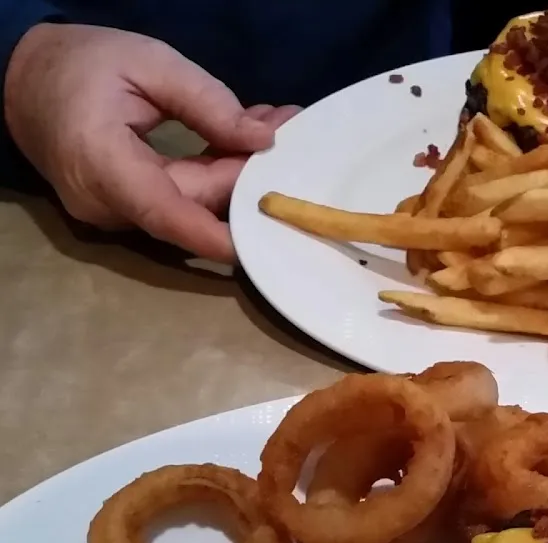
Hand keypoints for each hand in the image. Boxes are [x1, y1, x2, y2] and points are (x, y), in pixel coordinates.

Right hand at [4, 23, 299, 262]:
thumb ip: (206, 102)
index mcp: (102, 163)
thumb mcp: (146, 62)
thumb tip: (263, 139)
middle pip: (193, 204)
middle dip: (246, 173)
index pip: (165, 212)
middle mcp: (106, 202)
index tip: (259, 243)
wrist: (20, 78)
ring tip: (272, 124)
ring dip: (235, 169)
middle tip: (288, 129)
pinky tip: (242, 140)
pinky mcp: (126, 209)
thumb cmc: (79, 64)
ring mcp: (115, 212)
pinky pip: (179, 199)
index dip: (214, 234)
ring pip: (191, 203)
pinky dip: (213, 171)